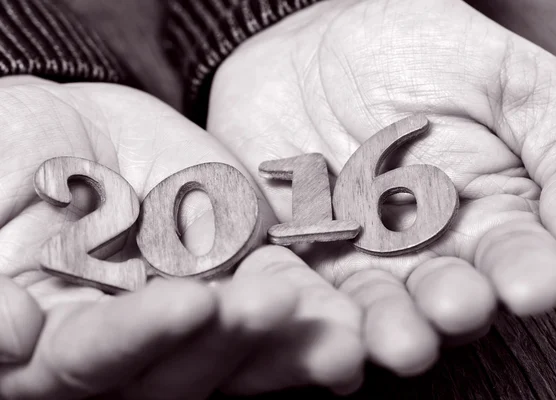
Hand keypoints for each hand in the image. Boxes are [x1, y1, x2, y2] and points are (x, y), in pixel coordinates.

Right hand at [0, 77, 362, 398]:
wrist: (69, 132)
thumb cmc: (7, 153)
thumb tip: (10, 343)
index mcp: (61, 338)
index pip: (94, 359)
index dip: (137, 336)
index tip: (186, 300)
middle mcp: (134, 342)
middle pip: (180, 369)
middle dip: (228, 339)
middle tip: (269, 306)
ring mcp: (193, 311)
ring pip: (241, 349)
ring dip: (288, 345)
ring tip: (337, 338)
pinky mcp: (239, 276)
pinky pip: (280, 302)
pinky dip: (311, 310)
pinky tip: (348, 317)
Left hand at [207, 0, 555, 374]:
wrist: (318, 43)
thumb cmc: (424, 51)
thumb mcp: (512, 83)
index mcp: (487, 214)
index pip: (517, 255)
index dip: (528, 271)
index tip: (531, 284)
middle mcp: (427, 248)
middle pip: (444, 293)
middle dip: (450, 306)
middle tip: (453, 308)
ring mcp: (360, 254)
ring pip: (377, 303)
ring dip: (386, 326)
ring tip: (396, 341)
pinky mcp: (301, 250)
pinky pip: (306, 286)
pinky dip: (313, 311)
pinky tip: (326, 340)